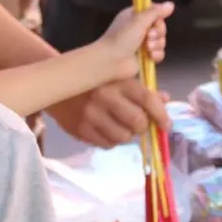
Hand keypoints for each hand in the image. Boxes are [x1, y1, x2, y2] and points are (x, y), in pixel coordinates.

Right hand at [48, 78, 170, 147]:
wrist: (55, 83)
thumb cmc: (94, 80)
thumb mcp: (118, 77)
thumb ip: (142, 89)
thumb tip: (165, 100)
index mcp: (118, 81)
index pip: (147, 100)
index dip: (161, 115)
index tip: (166, 126)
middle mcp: (105, 97)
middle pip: (138, 123)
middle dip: (143, 127)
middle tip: (139, 124)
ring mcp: (91, 115)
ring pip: (123, 137)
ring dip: (127, 135)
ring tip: (120, 126)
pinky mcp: (80, 129)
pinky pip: (106, 144)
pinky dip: (112, 140)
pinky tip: (107, 129)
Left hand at [95, 2, 172, 78]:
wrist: (112, 61)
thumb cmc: (122, 38)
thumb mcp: (138, 20)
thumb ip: (155, 12)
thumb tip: (171, 4)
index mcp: (134, 16)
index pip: (153, 11)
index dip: (158, 15)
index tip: (157, 19)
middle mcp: (139, 28)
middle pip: (160, 26)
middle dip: (158, 32)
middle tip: (148, 36)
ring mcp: (143, 43)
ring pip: (161, 40)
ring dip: (157, 44)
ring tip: (147, 48)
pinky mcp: (146, 57)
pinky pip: (159, 53)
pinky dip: (157, 54)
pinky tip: (150, 56)